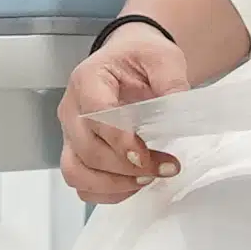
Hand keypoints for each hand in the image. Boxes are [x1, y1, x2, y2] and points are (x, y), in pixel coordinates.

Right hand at [61, 23, 200, 205]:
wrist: (129, 60)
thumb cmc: (141, 58)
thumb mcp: (164, 58)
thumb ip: (172, 82)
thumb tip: (180, 114)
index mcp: (88, 80)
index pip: (94, 114)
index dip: (119, 141)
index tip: (146, 156)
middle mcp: (71, 109)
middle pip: (87, 151)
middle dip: (126, 169)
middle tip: (164, 168)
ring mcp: (70, 133)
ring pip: (76, 173)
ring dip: (113, 185)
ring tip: (147, 180)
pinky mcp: (76, 151)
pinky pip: (81, 183)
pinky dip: (106, 192)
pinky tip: (134, 185)